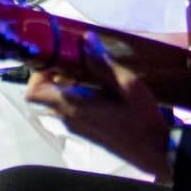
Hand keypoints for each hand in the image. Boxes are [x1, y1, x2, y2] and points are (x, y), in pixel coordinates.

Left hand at [26, 55, 172, 179]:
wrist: (155, 151)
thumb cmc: (142, 119)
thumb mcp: (128, 85)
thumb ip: (104, 63)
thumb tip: (87, 39)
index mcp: (74, 106)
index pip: (34, 93)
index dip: (37, 74)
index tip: (56, 59)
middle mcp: (68, 118)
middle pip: (43, 95)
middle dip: (52, 75)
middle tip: (73, 61)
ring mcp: (75, 127)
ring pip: (55, 102)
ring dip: (64, 86)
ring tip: (87, 72)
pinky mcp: (85, 132)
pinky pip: (68, 110)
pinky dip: (74, 97)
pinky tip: (97, 89)